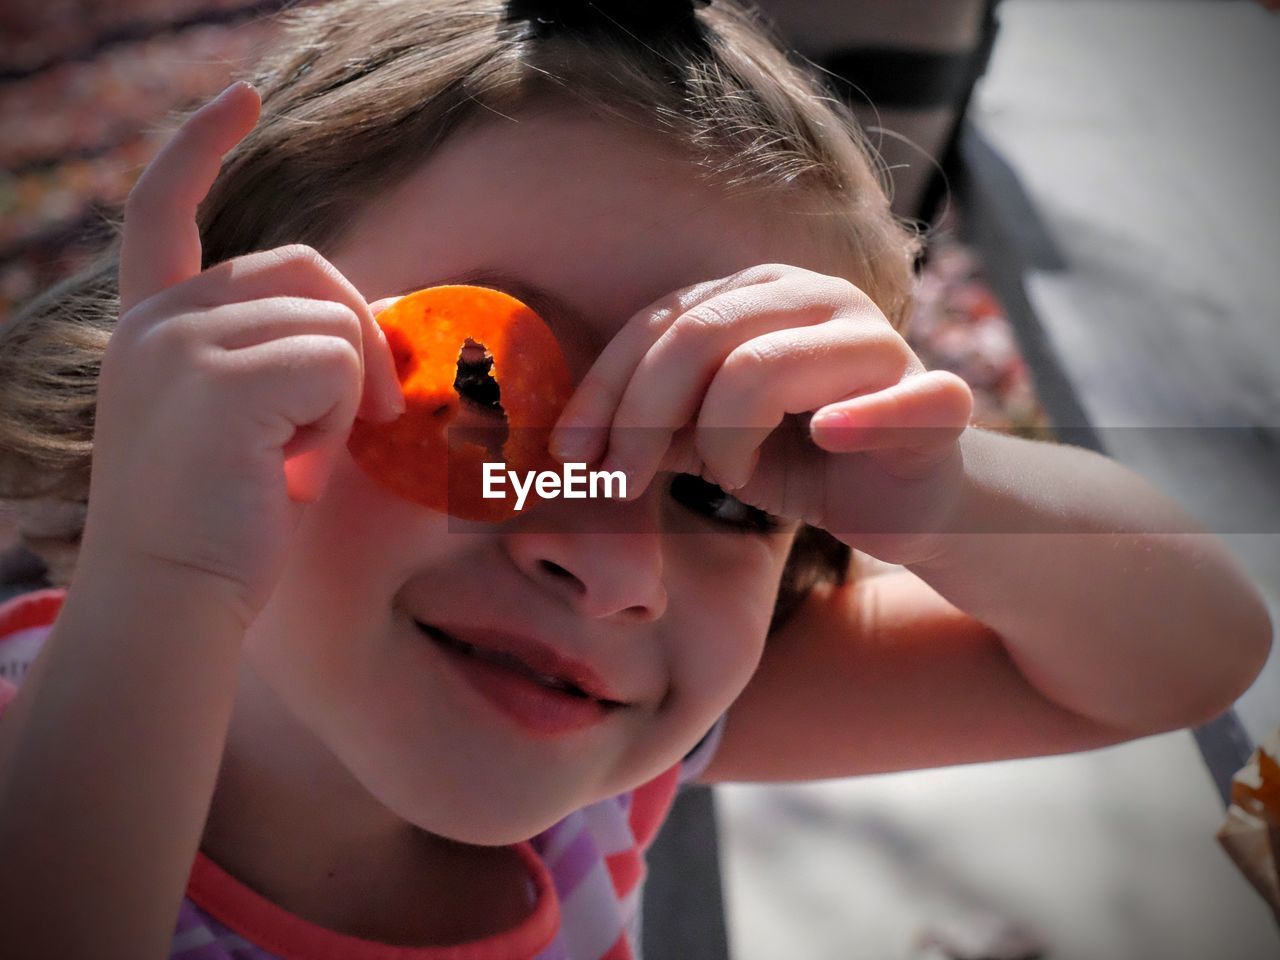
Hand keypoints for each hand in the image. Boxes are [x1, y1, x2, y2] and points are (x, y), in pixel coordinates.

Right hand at [84, 81, 403, 622]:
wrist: (175, 604)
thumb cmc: (224, 528)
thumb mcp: (250, 424)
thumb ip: (283, 357)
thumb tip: (374, 320)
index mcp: (150, 325)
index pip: (161, 207)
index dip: (201, 145)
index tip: (244, 96)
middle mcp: (154, 320)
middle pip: (303, 264)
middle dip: (354, 334)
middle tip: (362, 417)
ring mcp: (180, 342)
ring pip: (331, 318)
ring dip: (344, 392)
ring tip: (299, 456)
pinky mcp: (219, 376)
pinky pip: (335, 358)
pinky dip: (340, 415)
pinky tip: (293, 464)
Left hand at [548, 264, 972, 565]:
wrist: (898, 497)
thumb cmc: (796, 458)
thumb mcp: (706, 440)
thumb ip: (653, 425)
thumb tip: (567, 442)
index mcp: (757, 293)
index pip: (660, 324)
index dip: (603, 388)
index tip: (567, 453)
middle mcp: (814, 297)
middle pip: (698, 336)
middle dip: (641, 416)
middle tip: (620, 480)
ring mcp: (875, 339)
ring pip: (760, 366)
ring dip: (720, 438)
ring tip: (725, 479)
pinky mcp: (932, 397)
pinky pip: (895, 398)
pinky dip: (857, 418)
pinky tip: (825, 438)